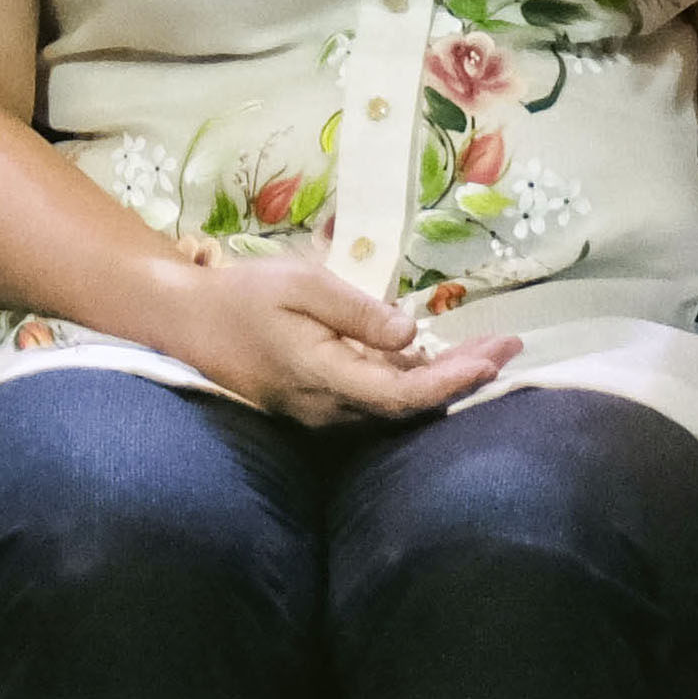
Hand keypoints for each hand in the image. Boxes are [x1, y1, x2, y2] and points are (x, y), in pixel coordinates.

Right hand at [160, 254, 521, 427]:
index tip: (497, 356)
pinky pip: (374, 399)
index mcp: (323, 378)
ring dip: (443, 379)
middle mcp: (326, 408)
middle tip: (512, 346)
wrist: (186, 324)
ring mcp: (320, 412)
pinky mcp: (317, 405)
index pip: (403, 395)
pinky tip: (440, 357)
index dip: (455, 381)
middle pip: (409, 405)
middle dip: (464, 376)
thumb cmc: (243, 297)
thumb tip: (411, 334)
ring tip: (490, 348)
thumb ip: (357, 312)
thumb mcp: (301, 286)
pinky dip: (412, 380)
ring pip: (395, 405)